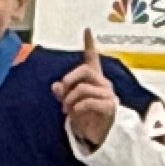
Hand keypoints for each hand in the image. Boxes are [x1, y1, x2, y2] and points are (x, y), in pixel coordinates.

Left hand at [54, 30, 119, 148]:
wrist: (98, 135)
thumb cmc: (85, 116)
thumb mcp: (70, 103)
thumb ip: (62, 93)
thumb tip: (56, 86)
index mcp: (93, 80)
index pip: (92, 58)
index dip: (90, 44)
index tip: (87, 30)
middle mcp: (102, 84)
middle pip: (85, 70)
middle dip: (69, 79)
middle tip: (62, 93)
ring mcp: (107, 95)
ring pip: (83, 88)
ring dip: (70, 99)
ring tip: (66, 109)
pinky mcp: (109, 107)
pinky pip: (89, 102)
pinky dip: (77, 107)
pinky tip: (74, 113)